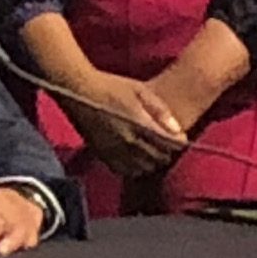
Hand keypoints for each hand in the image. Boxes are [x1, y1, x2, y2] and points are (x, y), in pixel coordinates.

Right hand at [62, 68, 187, 178]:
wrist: (78, 90)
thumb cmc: (111, 86)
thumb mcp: (140, 90)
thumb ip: (161, 110)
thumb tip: (178, 131)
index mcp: (140, 123)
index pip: (169, 144)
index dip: (178, 143)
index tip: (178, 137)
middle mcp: (128, 141)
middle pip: (159, 158)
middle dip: (166, 153)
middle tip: (165, 144)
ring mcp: (115, 150)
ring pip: (143, 168)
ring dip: (151, 162)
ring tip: (151, 151)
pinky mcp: (102, 155)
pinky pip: (124, 171)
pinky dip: (134, 168)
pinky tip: (135, 158)